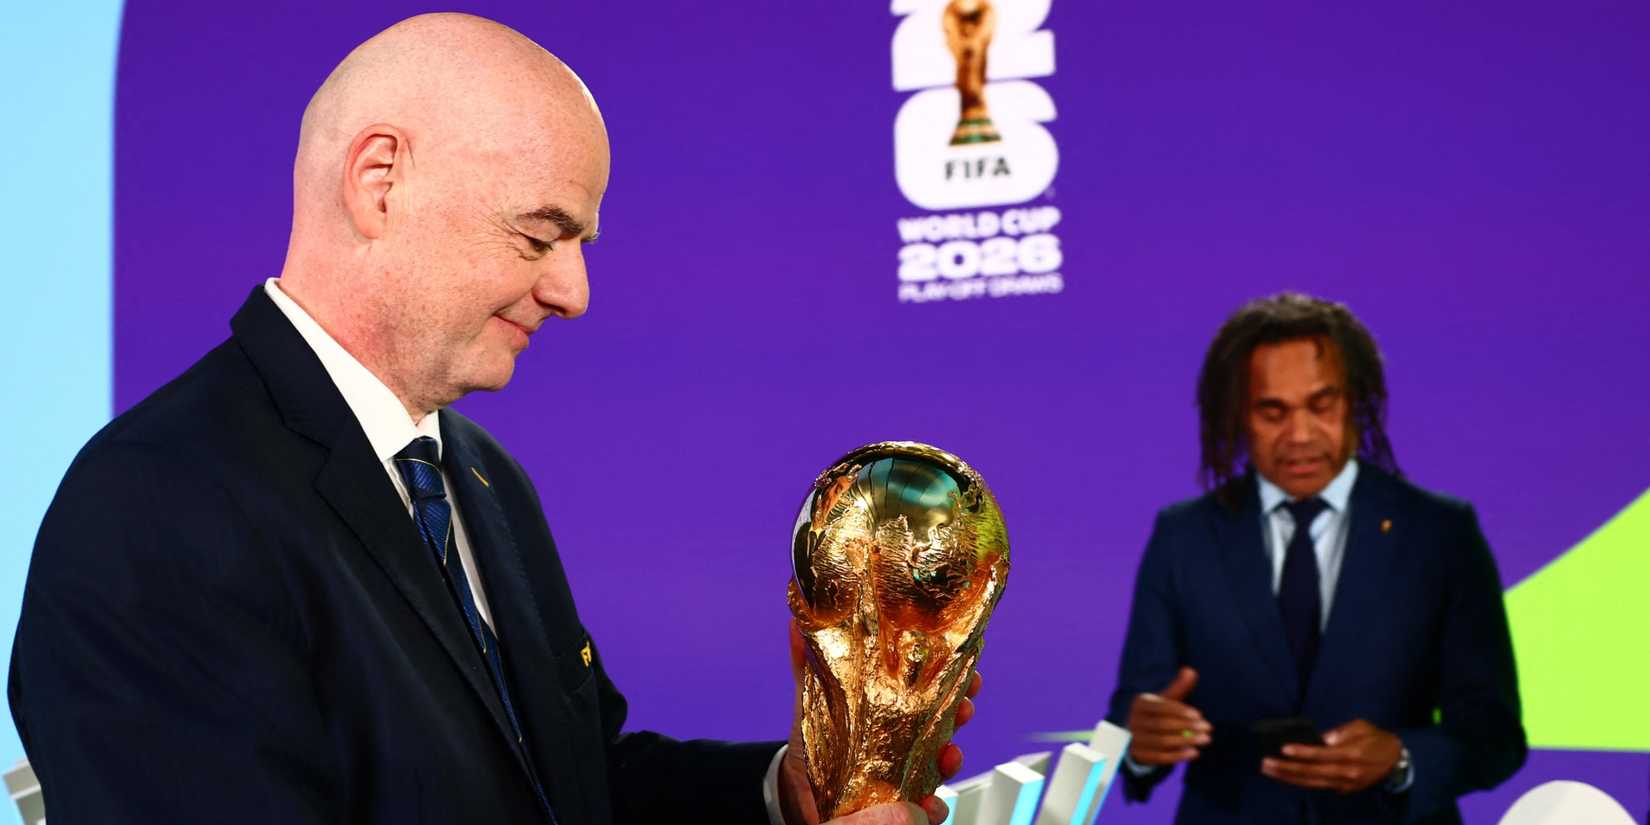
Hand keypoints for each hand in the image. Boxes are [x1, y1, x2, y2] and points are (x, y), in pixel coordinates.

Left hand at [778, 621, 981, 824]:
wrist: (799, 790)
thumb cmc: (815, 742)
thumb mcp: (813, 699)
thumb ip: (807, 664)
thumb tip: (795, 623)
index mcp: (892, 712)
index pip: (931, 693)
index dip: (953, 681)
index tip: (968, 669)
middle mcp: (905, 742)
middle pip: (944, 725)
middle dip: (960, 713)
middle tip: (965, 704)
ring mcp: (905, 774)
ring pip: (939, 766)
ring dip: (951, 759)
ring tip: (949, 754)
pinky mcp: (898, 805)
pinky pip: (923, 810)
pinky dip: (931, 809)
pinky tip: (928, 805)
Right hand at [1125, 667, 1210, 765]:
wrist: (1137, 735)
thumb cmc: (1157, 714)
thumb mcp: (1165, 700)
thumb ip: (1178, 687)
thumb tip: (1190, 670)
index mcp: (1140, 703)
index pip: (1161, 707)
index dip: (1180, 711)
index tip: (1199, 715)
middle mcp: (1134, 721)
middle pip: (1162, 725)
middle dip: (1187, 727)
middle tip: (1208, 728)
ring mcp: (1134, 739)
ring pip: (1162, 742)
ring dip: (1186, 741)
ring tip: (1205, 740)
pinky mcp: (1139, 755)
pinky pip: (1159, 757)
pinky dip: (1178, 756)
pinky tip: (1194, 753)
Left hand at [1261, 719, 1401, 793]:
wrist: (1396, 760)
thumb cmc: (1375, 738)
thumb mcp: (1360, 727)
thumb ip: (1340, 732)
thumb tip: (1319, 738)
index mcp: (1352, 754)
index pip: (1322, 755)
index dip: (1303, 752)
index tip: (1284, 749)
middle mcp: (1347, 772)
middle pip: (1312, 773)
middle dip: (1287, 768)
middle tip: (1266, 763)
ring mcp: (1345, 784)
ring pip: (1313, 783)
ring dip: (1289, 778)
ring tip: (1269, 770)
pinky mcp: (1344, 789)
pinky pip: (1318, 786)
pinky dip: (1300, 782)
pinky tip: (1284, 776)